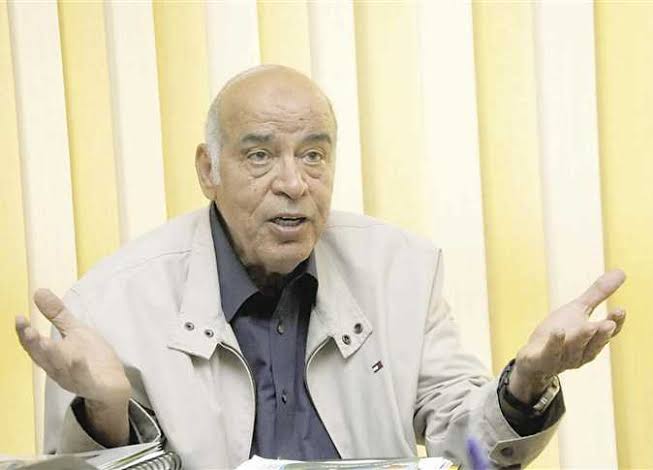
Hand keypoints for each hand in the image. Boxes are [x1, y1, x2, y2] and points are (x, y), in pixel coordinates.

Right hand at [15, 288, 129, 445]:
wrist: (111, 385)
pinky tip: (79, 359)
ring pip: (60, 368)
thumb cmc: (91, 357)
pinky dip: (80, 370)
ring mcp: (73, 377)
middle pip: (42, 356)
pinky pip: (84, 378)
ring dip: (53, 356)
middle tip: (26, 330)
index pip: (33, 344)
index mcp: (52, 355)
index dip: (24, 333)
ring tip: (47, 343)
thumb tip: (38, 291)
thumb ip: (57, 315)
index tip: (19, 317)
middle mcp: (57, 368)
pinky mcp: (91, 384)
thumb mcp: (74, 332)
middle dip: (34, 344)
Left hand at [509, 270, 625, 403]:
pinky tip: (557, 331)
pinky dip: (554, 343)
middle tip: (608, 323)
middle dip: (601, 334)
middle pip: (593, 344)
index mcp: (592, 341)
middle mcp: (581, 353)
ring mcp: (562, 359)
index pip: (608, 334)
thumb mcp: (577, 310)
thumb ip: (597, 294)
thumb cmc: (560, 333)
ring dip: (581, 338)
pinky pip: (549, 353)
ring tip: (588, 326)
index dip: (615, 323)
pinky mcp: (542, 360)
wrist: (533, 358)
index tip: (620, 310)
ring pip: (573, 349)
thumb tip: (621, 272)